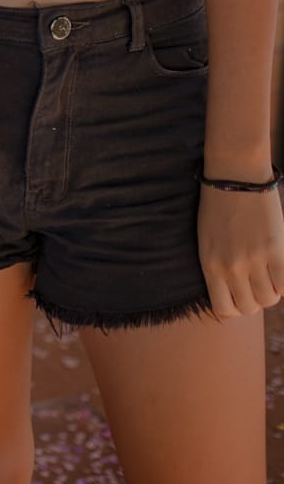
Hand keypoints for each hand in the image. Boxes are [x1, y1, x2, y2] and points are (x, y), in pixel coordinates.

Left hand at [197, 182, 283, 315]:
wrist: (234, 174)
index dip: (236, 307)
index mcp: (210, 264)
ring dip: (271, 290)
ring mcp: (253, 260)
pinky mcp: (274, 250)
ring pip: (269, 299)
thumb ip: (219, 266)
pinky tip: (279, 267)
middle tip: (257, 282)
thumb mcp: (208, 239)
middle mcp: (230, 267)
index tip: (241, 294)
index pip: (224, 309)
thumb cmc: (218, 204)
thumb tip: (235, 291)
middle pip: (249, 307)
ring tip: (269, 273)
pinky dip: (283, 281)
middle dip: (255, 299)